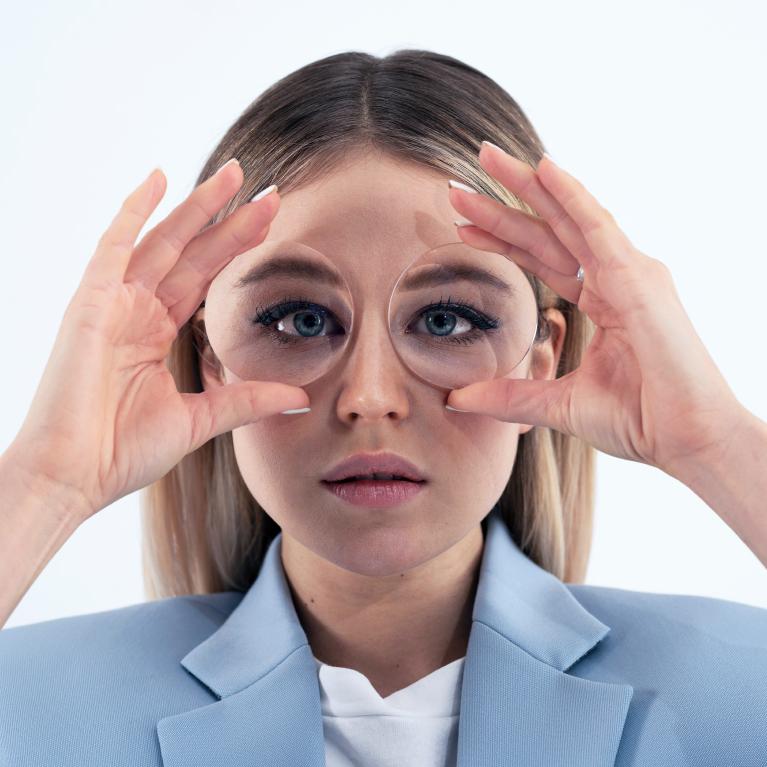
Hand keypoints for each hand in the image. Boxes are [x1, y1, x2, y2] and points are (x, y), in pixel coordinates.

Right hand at [3, 161, 309, 521]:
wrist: (74, 477)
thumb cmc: (123, 453)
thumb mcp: (200, 419)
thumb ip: (247, 400)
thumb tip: (299, 397)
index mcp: (155, 334)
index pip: (205, 279)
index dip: (237, 251)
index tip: (272, 225)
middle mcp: (135, 311)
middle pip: (192, 253)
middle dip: (230, 221)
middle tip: (270, 191)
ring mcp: (111, 304)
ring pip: (162, 241)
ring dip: (197, 207)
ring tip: (234, 176)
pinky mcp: (89, 304)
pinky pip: (114, 246)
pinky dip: (134, 211)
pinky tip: (158, 179)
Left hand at [445, 144, 744, 478]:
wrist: (686, 439)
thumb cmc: (638, 420)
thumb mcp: (556, 404)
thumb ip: (506, 396)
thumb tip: (455, 397)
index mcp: (603, 302)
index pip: (542, 260)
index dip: (502, 240)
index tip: (462, 225)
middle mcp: (616, 279)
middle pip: (549, 231)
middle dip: (504, 204)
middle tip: (460, 182)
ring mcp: (631, 273)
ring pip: (567, 218)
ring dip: (526, 186)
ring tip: (486, 157)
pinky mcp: (639, 278)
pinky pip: (597, 226)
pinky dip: (570, 195)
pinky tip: (543, 167)